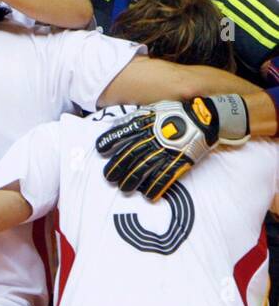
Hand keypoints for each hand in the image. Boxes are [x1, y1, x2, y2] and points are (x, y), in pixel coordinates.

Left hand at [95, 94, 248, 200]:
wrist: (205, 117)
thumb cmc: (176, 113)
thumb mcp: (153, 110)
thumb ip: (136, 119)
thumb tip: (117, 125)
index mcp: (146, 125)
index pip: (123, 133)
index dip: (110, 142)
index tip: (100, 150)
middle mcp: (153, 138)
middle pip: (130, 154)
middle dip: (117, 167)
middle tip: (108, 177)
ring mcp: (166, 150)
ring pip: (145, 167)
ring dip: (132, 180)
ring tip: (123, 189)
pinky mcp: (179, 160)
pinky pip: (165, 175)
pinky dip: (156, 186)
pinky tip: (148, 195)